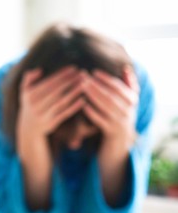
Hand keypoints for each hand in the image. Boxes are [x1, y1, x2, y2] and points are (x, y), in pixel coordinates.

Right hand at [16, 66, 85, 137]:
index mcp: (30, 95)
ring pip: (62, 102)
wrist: (28, 128)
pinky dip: (74, 107)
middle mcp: (36, 105)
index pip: (49, 82)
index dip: (62, 75)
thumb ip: (29, 78)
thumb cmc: (30, 104)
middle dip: (71, 81)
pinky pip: (64, 114)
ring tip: (85, 84)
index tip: (74, 68)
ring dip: (74, 92)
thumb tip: (40, 70)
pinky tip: (83, 100)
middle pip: (57, 91)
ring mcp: (43, 115)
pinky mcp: (51, 124)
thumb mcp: (24, 91)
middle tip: (83, 74)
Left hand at [82, 67, 138, 205]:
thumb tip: (126, 68)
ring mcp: (121, 122)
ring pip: (106, 106)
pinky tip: (82, 104)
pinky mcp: (112, 132)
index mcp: (132, 101)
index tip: (93, 72)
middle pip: (112, 95)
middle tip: (82, 77)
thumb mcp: (126, 103)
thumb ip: (128, 85)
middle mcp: (129, 111)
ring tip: (81, 87)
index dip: (106, 79)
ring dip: (93, 95)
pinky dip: (92, 111)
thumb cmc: (120, 117)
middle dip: (97, 85)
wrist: (120, 144)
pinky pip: (101, 120)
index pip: (119, 87)